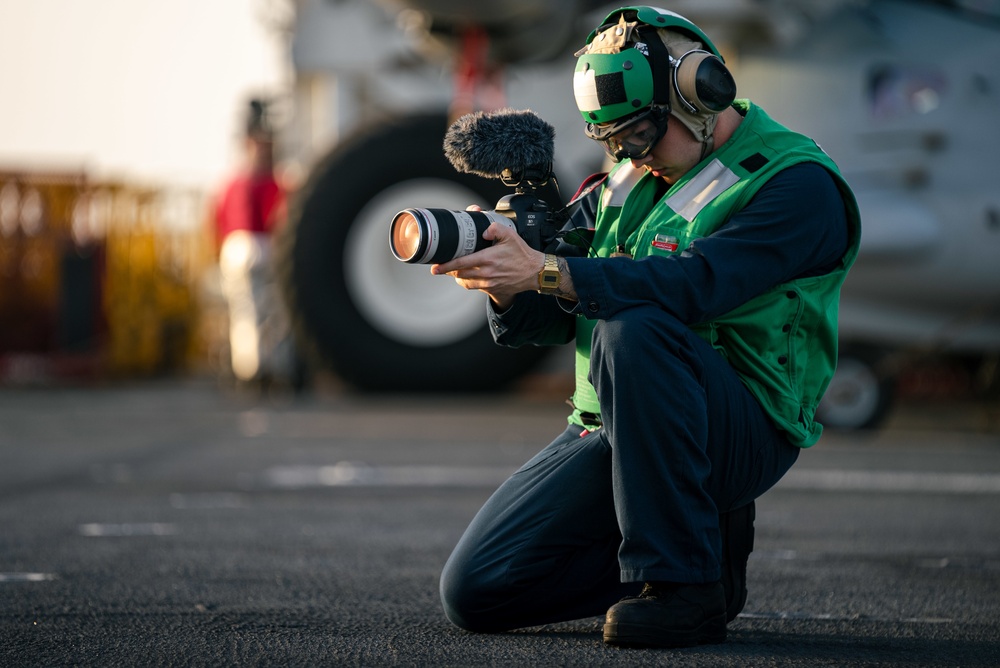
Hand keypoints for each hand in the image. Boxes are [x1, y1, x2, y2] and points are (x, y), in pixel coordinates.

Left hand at [430, 222, 544, 309]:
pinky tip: (468, 276)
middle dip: (448, 270)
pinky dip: (468, 282)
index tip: (435, 267)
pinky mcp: (492, 289)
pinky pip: (474, 287)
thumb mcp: (510, 234)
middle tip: (442, 266)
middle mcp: (487, 273)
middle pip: (459, 274)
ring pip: (465, 282)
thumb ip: (494, 228)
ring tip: (454, 270)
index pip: (461, 263)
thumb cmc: (522, 254)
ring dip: (457, 276)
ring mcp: (489, 283)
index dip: (446, 266)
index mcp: (488, 259)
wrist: (534, 272)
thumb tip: (483, 230)